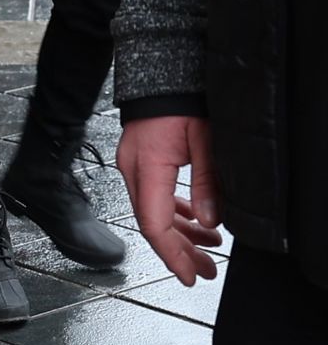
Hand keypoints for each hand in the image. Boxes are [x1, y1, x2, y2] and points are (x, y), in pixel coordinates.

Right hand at [116, 115, 221, 285]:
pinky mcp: (141, 160)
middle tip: (205, 270)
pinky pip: (154, 195)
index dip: (172, 254)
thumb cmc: (181, 98)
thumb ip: (206, 182)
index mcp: (147, 167)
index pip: (154, 224)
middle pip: (153, 223)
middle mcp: (133, 170)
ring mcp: (134, 165)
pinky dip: (174, 212)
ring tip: (208, 248)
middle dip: (180, 251)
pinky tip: (195, 220)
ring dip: (180, 233)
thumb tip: (210, 221)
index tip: (188, 275)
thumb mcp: (204, 140)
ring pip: (154, 211)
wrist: (163, 70)